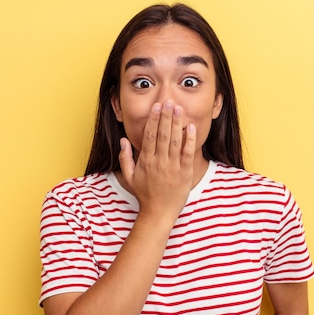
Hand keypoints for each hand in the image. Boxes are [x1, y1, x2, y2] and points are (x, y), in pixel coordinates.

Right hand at [119, 100, 196, 220]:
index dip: (153, 120)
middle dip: (166, 116)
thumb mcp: (129, 177)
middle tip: (169, 101)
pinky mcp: (184, 173)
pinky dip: (189, 140)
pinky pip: (187, 153)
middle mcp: (159, 162)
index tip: (156, 107)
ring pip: (174, 141)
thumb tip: (123, 139)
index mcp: (146, 161)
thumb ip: (125, 158)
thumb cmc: (144, 194)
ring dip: (177, 123)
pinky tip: (190, 127)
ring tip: (179, 109)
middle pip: (162, 134)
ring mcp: (172, 167)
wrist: (158, 213)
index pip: (149, 135)